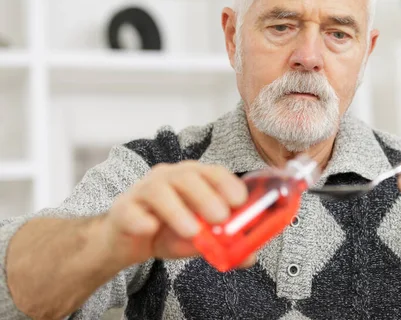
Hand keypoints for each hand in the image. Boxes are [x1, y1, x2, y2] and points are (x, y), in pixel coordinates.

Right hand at [102, 161, 256, 267]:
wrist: (126, 241)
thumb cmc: (166, 231)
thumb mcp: (200, 238)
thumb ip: (223, 243)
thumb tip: (250, 256)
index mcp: (192, 178)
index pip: (212, 171)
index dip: (227, 184)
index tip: (240, 202)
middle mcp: (167, 178)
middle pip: (186, 176)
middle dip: (207, 196)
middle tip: (220, 218)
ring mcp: (142, 191)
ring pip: (158, 190)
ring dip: (178, 210)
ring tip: (192, 231)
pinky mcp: (122, 209)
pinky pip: (130, 210)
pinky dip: (141, 219)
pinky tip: (150, 228)